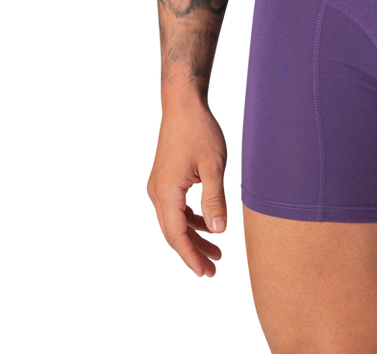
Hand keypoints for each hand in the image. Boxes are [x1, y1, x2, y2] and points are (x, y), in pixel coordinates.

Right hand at [145, 98, 229, 279]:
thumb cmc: (199, 130)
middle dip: (193, 254)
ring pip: (174, 222)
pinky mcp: (164, 178)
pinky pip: (175, 208)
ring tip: (218, 253)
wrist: (183, 102)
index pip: (177, 237)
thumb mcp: (213, 165)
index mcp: (167, 193)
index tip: (205, 275)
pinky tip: (208, 226)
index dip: (191, 259)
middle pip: (173, 234)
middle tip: (214, 271)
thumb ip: (215, 200)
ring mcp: (159, 185)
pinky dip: (191, 220)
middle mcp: (157, 193)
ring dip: (194, 238)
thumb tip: (219, 232)